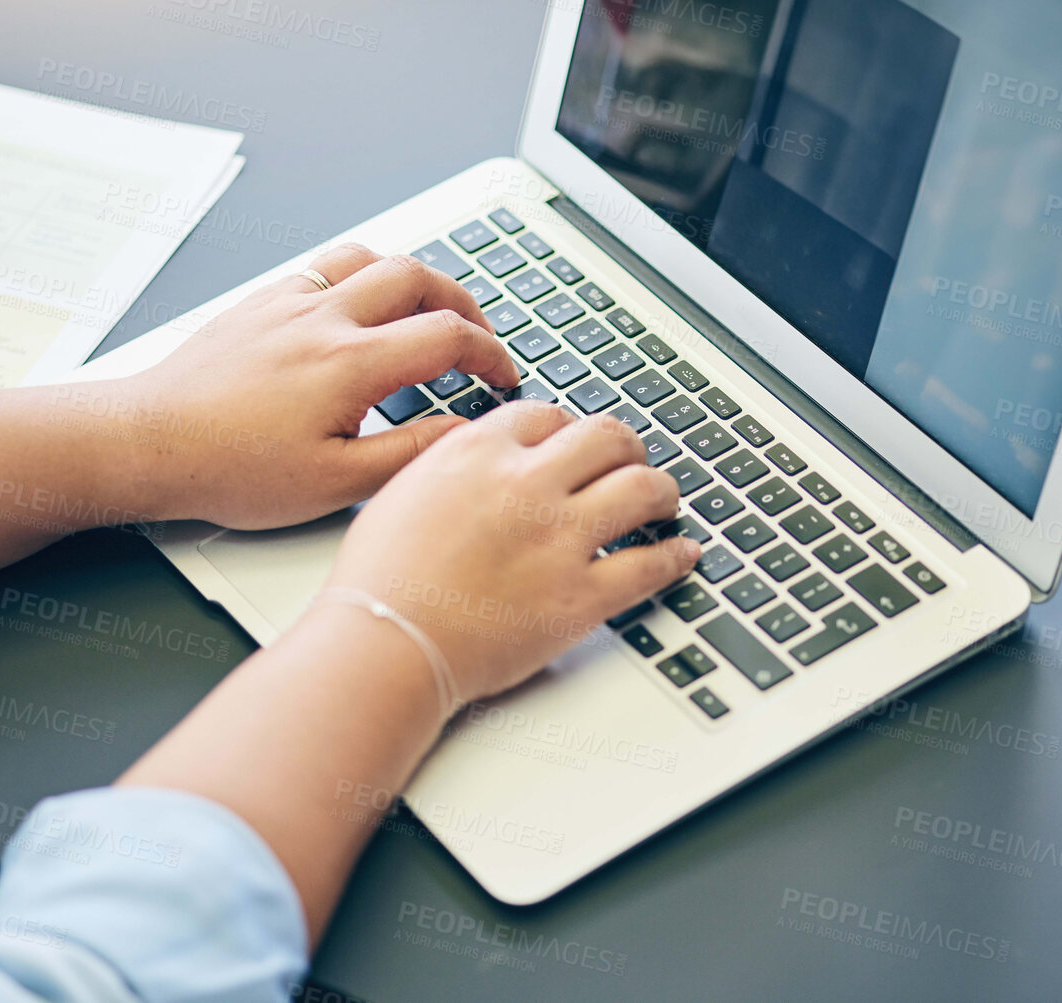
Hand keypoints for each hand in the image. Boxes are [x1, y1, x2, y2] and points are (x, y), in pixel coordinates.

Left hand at [104, 243, 520, 529]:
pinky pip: (326, 265)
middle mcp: (324, 319)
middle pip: (419, 277)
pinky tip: (362, 304)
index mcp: (350, 363)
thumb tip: (463, 430)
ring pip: (372, 258)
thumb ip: (410, 452)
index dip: (491, 354)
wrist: (150, 442)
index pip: (448, 336)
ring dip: (414, 277)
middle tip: (479, 336)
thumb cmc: (232, 469)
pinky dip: (362, 274)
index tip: (502, 377)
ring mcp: (289, 302)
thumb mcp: (334, 484)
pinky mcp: (262, 302)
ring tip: (430, 309)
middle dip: (464, 303)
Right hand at [321, 400, 702, 702]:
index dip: (568, 429)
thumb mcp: (401, 491)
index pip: (547, 416)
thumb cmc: (379, 582)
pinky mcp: (581, 597)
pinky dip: (674, 558)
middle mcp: (526, 484)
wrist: (385, 644)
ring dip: (662, 491)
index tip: (575, 444)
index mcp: (478, 453)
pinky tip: (682, 554)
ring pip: (641, 489)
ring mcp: (559, 539)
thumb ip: (449, 466)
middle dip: (626, 446)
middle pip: (606, 437)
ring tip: (664, 500)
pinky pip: (649, 566)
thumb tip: (476, 460)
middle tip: (631, 461)